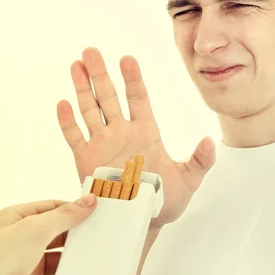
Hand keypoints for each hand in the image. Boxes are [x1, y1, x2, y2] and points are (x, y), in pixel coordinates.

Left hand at [0, 195, 97, 274]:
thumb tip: (88, 201)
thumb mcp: (35, 229)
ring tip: (92, 266)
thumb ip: (65, 216)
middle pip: (57, 236)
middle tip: (100, 239)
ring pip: (57, 264)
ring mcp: (23, 267)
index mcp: (18, 220)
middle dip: (77, 239)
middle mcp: (20, 242)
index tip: (97, 211)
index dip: (74, 209)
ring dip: (74, 267)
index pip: (52, 209)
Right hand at [58, 47, 214, 228]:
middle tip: (92, 50)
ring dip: (82, 89)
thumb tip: (211, 141)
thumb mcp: (189, 181)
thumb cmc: (165, 202)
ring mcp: (102, 145)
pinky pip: (75, 138)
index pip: (138, 99)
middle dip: (101, 75)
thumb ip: (200, 161)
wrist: (142, 223)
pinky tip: (63, 103)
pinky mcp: (86, 162)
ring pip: (90, 111)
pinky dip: (69, 122)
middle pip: (110, 98)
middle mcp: (122, 133)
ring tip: (76, 65)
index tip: (127, 59)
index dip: (133, 79)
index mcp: (146, 133)